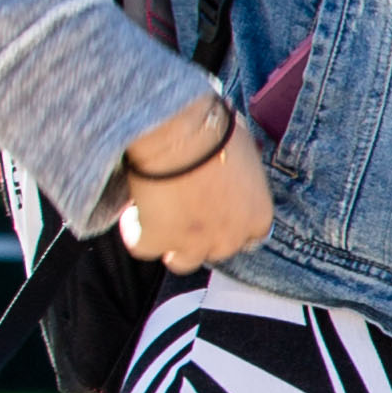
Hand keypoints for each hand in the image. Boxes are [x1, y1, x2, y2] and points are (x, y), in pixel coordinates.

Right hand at [113, 98, 271, 273]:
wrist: (180, 133)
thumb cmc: (215, 131)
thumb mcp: (246, 151)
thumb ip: (243, 173)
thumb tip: (234, 162)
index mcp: (258, 215)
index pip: (251, 237)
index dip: (230, 226)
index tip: (217, 213)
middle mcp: (230, 236)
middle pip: (216, 251)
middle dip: (202, 235)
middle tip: (185, 212)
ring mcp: (194, 243)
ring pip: (182, 261)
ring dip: (172, 244)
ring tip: (160, 218)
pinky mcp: (158, 240)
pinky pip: (143, 248)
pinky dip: (135, 232)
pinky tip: (133, 213)